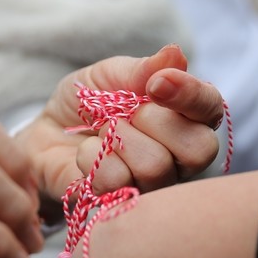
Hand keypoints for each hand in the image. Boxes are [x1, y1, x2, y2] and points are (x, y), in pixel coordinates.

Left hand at [18, 45, 224, 209]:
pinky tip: (88, 155)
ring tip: (102, 132)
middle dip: (152, 121)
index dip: (190, 95)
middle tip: (123, 112)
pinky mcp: (123, 204)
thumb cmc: (88, 103)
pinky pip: (119, 182)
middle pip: (199, 149)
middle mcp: (181, 156)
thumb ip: (143, 69)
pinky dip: (93, 159)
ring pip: (156, 167)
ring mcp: (156, 186)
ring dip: (118, 138)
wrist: (46, 133)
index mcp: (188, 116)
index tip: (155, 84)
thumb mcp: (111, 75)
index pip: (212, 108)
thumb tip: (175, 54)